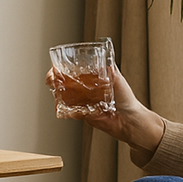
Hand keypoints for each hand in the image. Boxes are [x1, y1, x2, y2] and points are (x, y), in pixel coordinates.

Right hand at [46, 64, 164, 164]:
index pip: (74, 71)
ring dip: (57, 95)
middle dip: (55, 80)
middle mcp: (86, 90)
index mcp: (93, 79)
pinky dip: (63, 110)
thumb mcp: (118, 79)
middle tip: (53, 80)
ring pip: (64, 97)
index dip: (63, 69)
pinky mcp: (82, 114)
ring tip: (57, 93)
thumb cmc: (127, 100)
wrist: (129, 120)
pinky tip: (62, 108)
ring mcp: (83, 102)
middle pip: (65, 83)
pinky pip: (69, 112)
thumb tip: (104, 61)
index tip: (56, 68)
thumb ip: (110, 70)